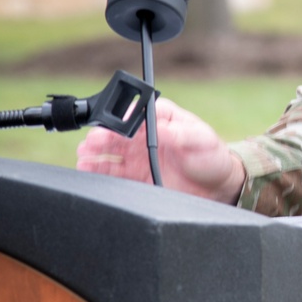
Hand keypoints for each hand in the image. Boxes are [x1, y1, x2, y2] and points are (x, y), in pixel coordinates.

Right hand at [76, 97, 245, 203]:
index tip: (113, 124)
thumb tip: (159, 125)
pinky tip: (87, 169)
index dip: (122, 117)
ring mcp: (138, 156)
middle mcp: (145, 135)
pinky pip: (112, 173)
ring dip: (95, 152)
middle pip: (117, 132)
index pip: (136, 113)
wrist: (217, 188)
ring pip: (109, 151)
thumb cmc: (212, 156)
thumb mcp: (201, 139)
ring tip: (84, 155)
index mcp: (160, 119)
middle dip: (102, 135)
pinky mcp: (136, 176)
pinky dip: (98, 171)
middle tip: (92, 141)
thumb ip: (180, 132)